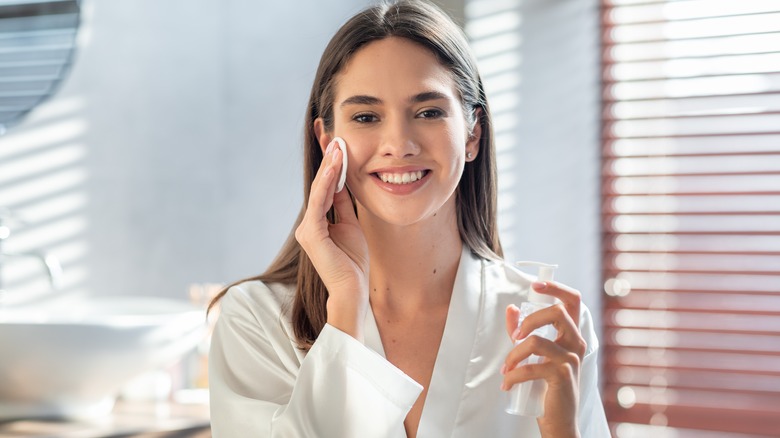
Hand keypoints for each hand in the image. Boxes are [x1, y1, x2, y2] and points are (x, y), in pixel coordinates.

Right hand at [295, 139, 368, 340]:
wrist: (352, 290)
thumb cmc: (352, 262)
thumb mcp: (351, 225)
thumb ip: (344, 205)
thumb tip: (344, 181)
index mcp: (319, 219)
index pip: (324, 183)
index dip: (328, 160)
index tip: (330, 135)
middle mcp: (309, 221)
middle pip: (318, 181)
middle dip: (324, 154)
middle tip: (325, 127)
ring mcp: (308, 227)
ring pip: (319, 189)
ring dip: (329, 164)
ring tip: (336, 143)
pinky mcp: (312, 234)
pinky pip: (320, 202)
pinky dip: (327, 182)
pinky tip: (334, 166)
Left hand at [502, 281, 586, 437]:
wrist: (558, 419)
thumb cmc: (546, 385)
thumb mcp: (533, 355)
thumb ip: (522, 331)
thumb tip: (510, 309)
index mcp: (571, 334)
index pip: (573, 301)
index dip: (556, 288)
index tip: (536, 285)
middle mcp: (576, 343)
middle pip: (557, 312)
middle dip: (530, 320)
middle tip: (515, 336)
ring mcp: (571, 359)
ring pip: (536, 341)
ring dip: (513, 355)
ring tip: (505, 369)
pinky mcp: (562, 376)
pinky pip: (531, 367)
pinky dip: (513, 376)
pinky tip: (507, 384)